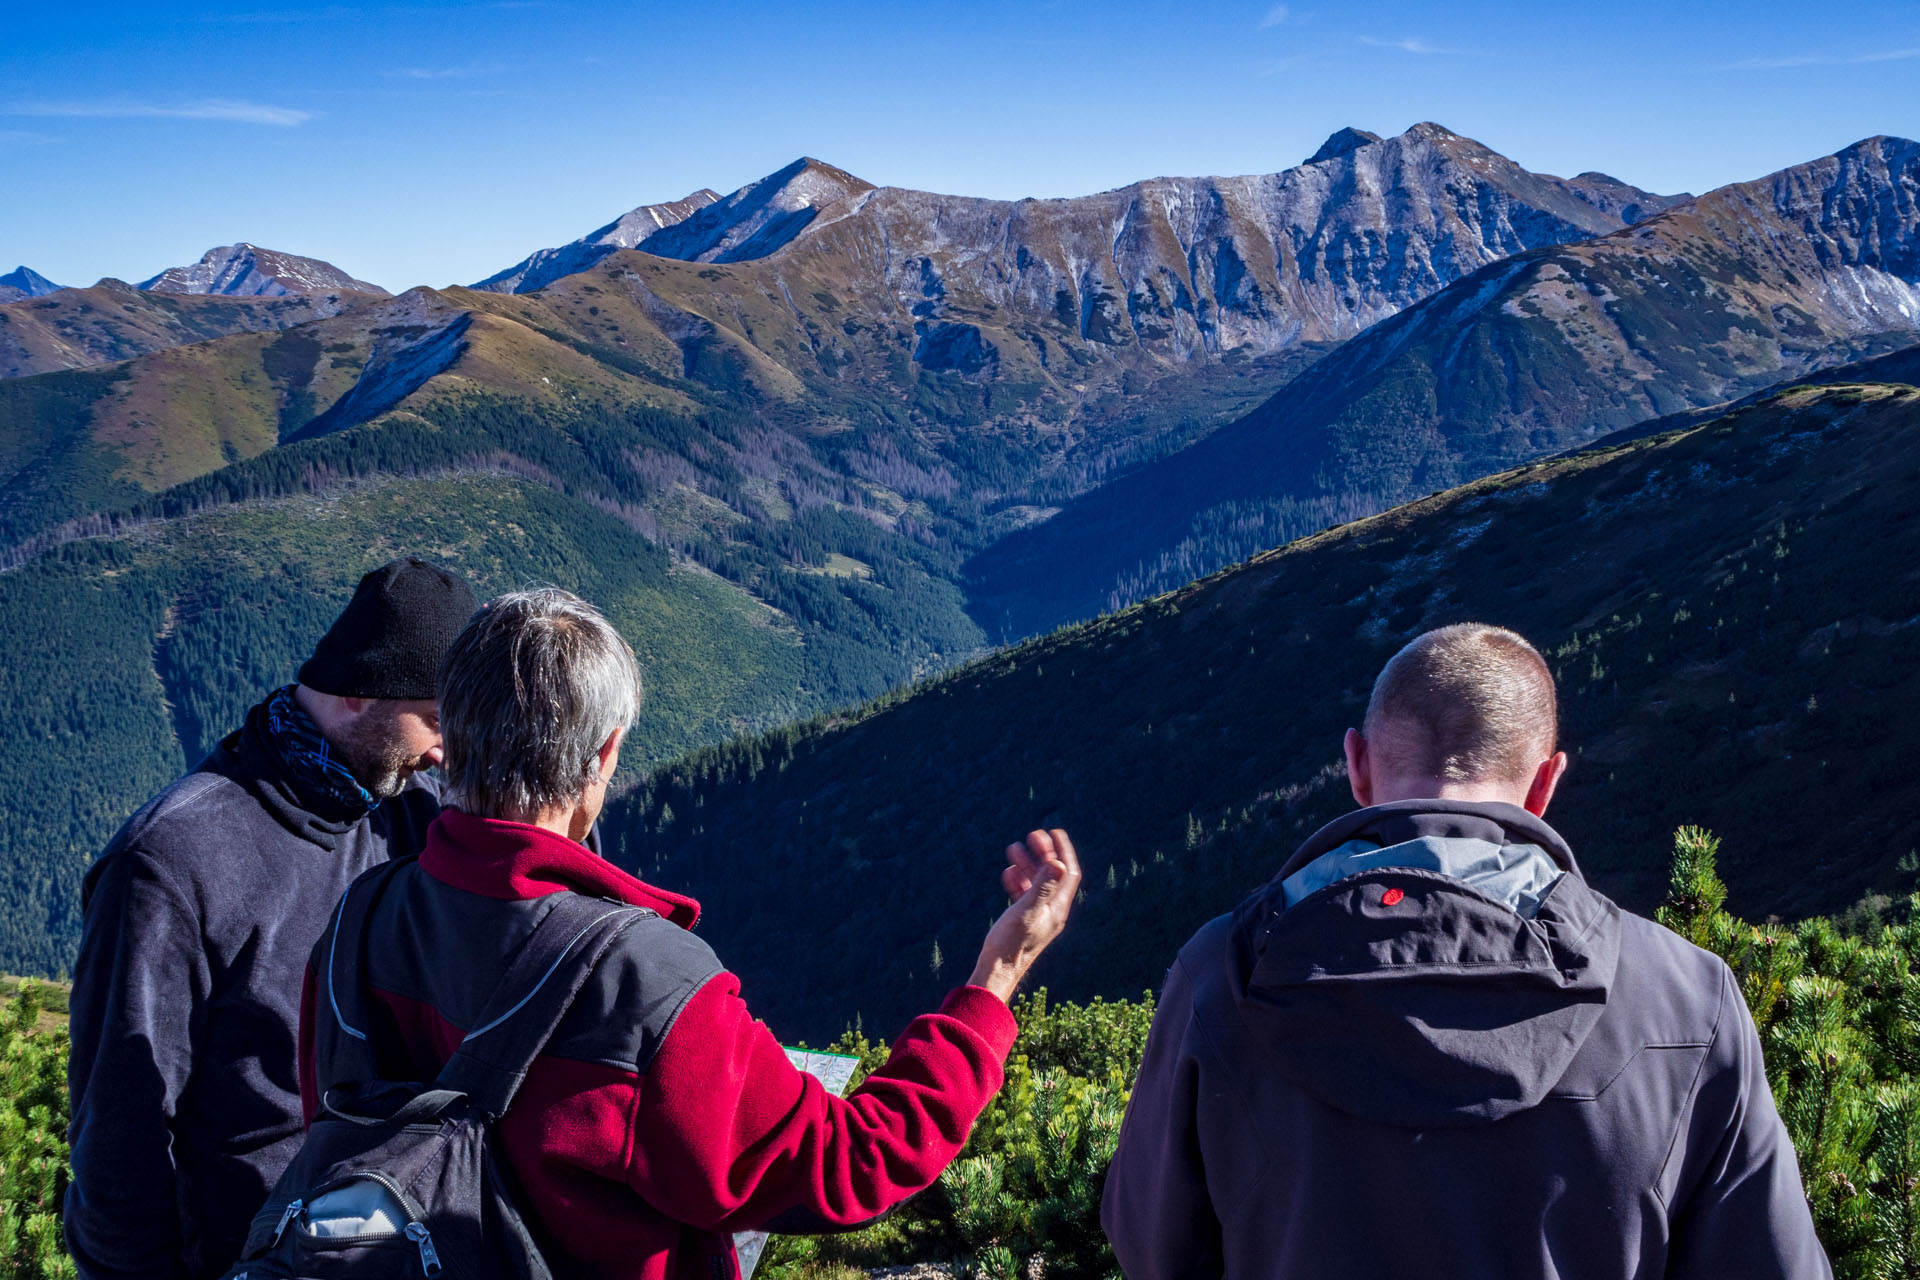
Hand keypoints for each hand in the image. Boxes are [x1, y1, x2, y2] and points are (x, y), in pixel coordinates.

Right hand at [969, 829, 1081, 1004]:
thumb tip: (1059, 863)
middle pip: (1052, 875)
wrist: (996, 973)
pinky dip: (1017, 880)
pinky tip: (1008, 873)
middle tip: (1032, 835)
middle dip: (1043, 853)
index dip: (1064, 851)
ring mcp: (1036, 916)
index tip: (1055, 832)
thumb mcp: (1027, 911)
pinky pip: (1023, 895)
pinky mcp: (1022, 921)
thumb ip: (1042, 887)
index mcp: (1057, 908)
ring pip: (1035, 883)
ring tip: (1013, 848)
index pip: (1069, 873)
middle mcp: (1050, 911)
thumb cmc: (1011, 944)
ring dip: (1027, 864)